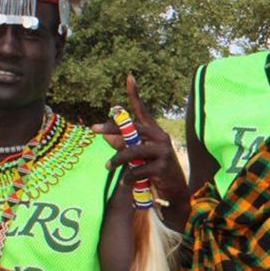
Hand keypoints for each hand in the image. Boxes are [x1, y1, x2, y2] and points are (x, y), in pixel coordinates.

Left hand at [91, 75, 187, 208]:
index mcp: (154, 132)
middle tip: (94, 129)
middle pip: (133, 127)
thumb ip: (123, 145)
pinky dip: (128, 177)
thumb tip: (106, 137)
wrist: (175, 192)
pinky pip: (138, 169)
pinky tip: (126, 183)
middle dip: (112, 127)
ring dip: (117, 160)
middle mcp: (160, 137)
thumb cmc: (155, 172)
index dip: (135, 94)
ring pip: (132, 150)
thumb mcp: (137, 157)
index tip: (129, 77)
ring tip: (108, 167)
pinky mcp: (163, 167)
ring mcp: (163, 151)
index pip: (143, 110)